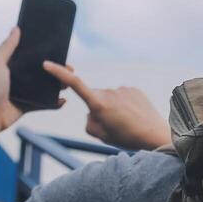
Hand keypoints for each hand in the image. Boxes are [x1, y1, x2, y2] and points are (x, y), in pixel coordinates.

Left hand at [0, 28, 63, 130]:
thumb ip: (7, 47)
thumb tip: (16, 28)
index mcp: (11, 65)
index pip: (30, 55)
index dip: (43, 51)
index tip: (58, 48)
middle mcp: (19, 77)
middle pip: (41, 70)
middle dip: (56, 68)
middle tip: (70, 67)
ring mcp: (24, 91)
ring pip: (46, 85)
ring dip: (58, 84)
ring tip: (69, 83)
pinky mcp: (28, 105)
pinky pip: (45, 103)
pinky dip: (54, 102)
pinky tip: (63, 100)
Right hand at [45, 62, 171, 150]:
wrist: (155, 134)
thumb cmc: (126, 137)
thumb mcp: (101, 136)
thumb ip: (89, 122)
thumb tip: (91, 112)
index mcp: (99, 104)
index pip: (75, 85)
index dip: (59, 73)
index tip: (47, 64)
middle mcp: (109, 92)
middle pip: (93, 97)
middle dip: (96, 107)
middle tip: (111, 124)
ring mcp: (122, 89)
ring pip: (108, 97)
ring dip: (112, 106)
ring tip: (125, 121)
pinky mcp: (133, 89)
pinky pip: (121, 95)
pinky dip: (123, 104)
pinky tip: (133, 115)